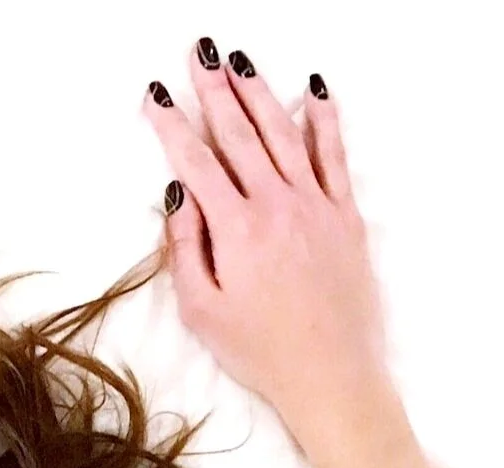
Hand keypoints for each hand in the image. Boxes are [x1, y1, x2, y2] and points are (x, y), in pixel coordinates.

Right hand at [141, 44, 393, 433]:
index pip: (196, 163)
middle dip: (215, 91)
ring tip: (241, 62)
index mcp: (236, 229)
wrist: (333, 375)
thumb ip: (185, 249)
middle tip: (199, 56)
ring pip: (284, 135)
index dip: (173, 126)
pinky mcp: (346, 217)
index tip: (157, 96)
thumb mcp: (202, 311)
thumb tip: (178, 197)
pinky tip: (314, 93)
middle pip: (240, 134)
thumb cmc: (262, 352)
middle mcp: (278, 205)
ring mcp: (316, 206)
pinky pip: (335, 156)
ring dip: (260, 94)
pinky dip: (324, 121)